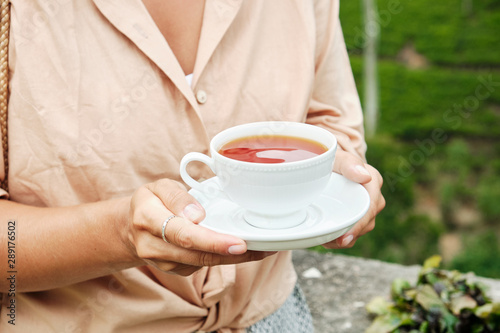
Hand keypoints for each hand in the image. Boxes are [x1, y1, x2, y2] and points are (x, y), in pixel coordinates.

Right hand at [124, 179, 273, 275]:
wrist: (131, 228)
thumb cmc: (150, 203)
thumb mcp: (158, 187)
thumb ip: (177, 197)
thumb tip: (198, 215)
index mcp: (148, 219)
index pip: (183, 234)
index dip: (212, 241)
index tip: (238, 242)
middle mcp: (153, 246)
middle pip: (197, 254)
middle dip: (231, 253)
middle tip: (262, 248)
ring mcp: (164, 263)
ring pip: (203, 264)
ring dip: (234, 258)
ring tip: (262, 249)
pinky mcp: (176, 270)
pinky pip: (203, 266)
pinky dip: (225, 258)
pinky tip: (244, 250)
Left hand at [322, 149, 384, 248]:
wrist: (324, 164)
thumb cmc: (330, 159)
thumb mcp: (336, 157)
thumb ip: (348, 164)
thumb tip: (364, 177)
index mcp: (373, 180)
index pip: (370, 206)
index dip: (359, 224)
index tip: (344, 238)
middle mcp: (374, 196)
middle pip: (367, 222)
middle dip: (350, 234)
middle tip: (330, 242)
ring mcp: (367, 208)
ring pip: (360, 230)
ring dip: (344, 238)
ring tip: (324, 239)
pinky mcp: (357, 216)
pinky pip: (353, 233)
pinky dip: (340, 238)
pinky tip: (326, 238)